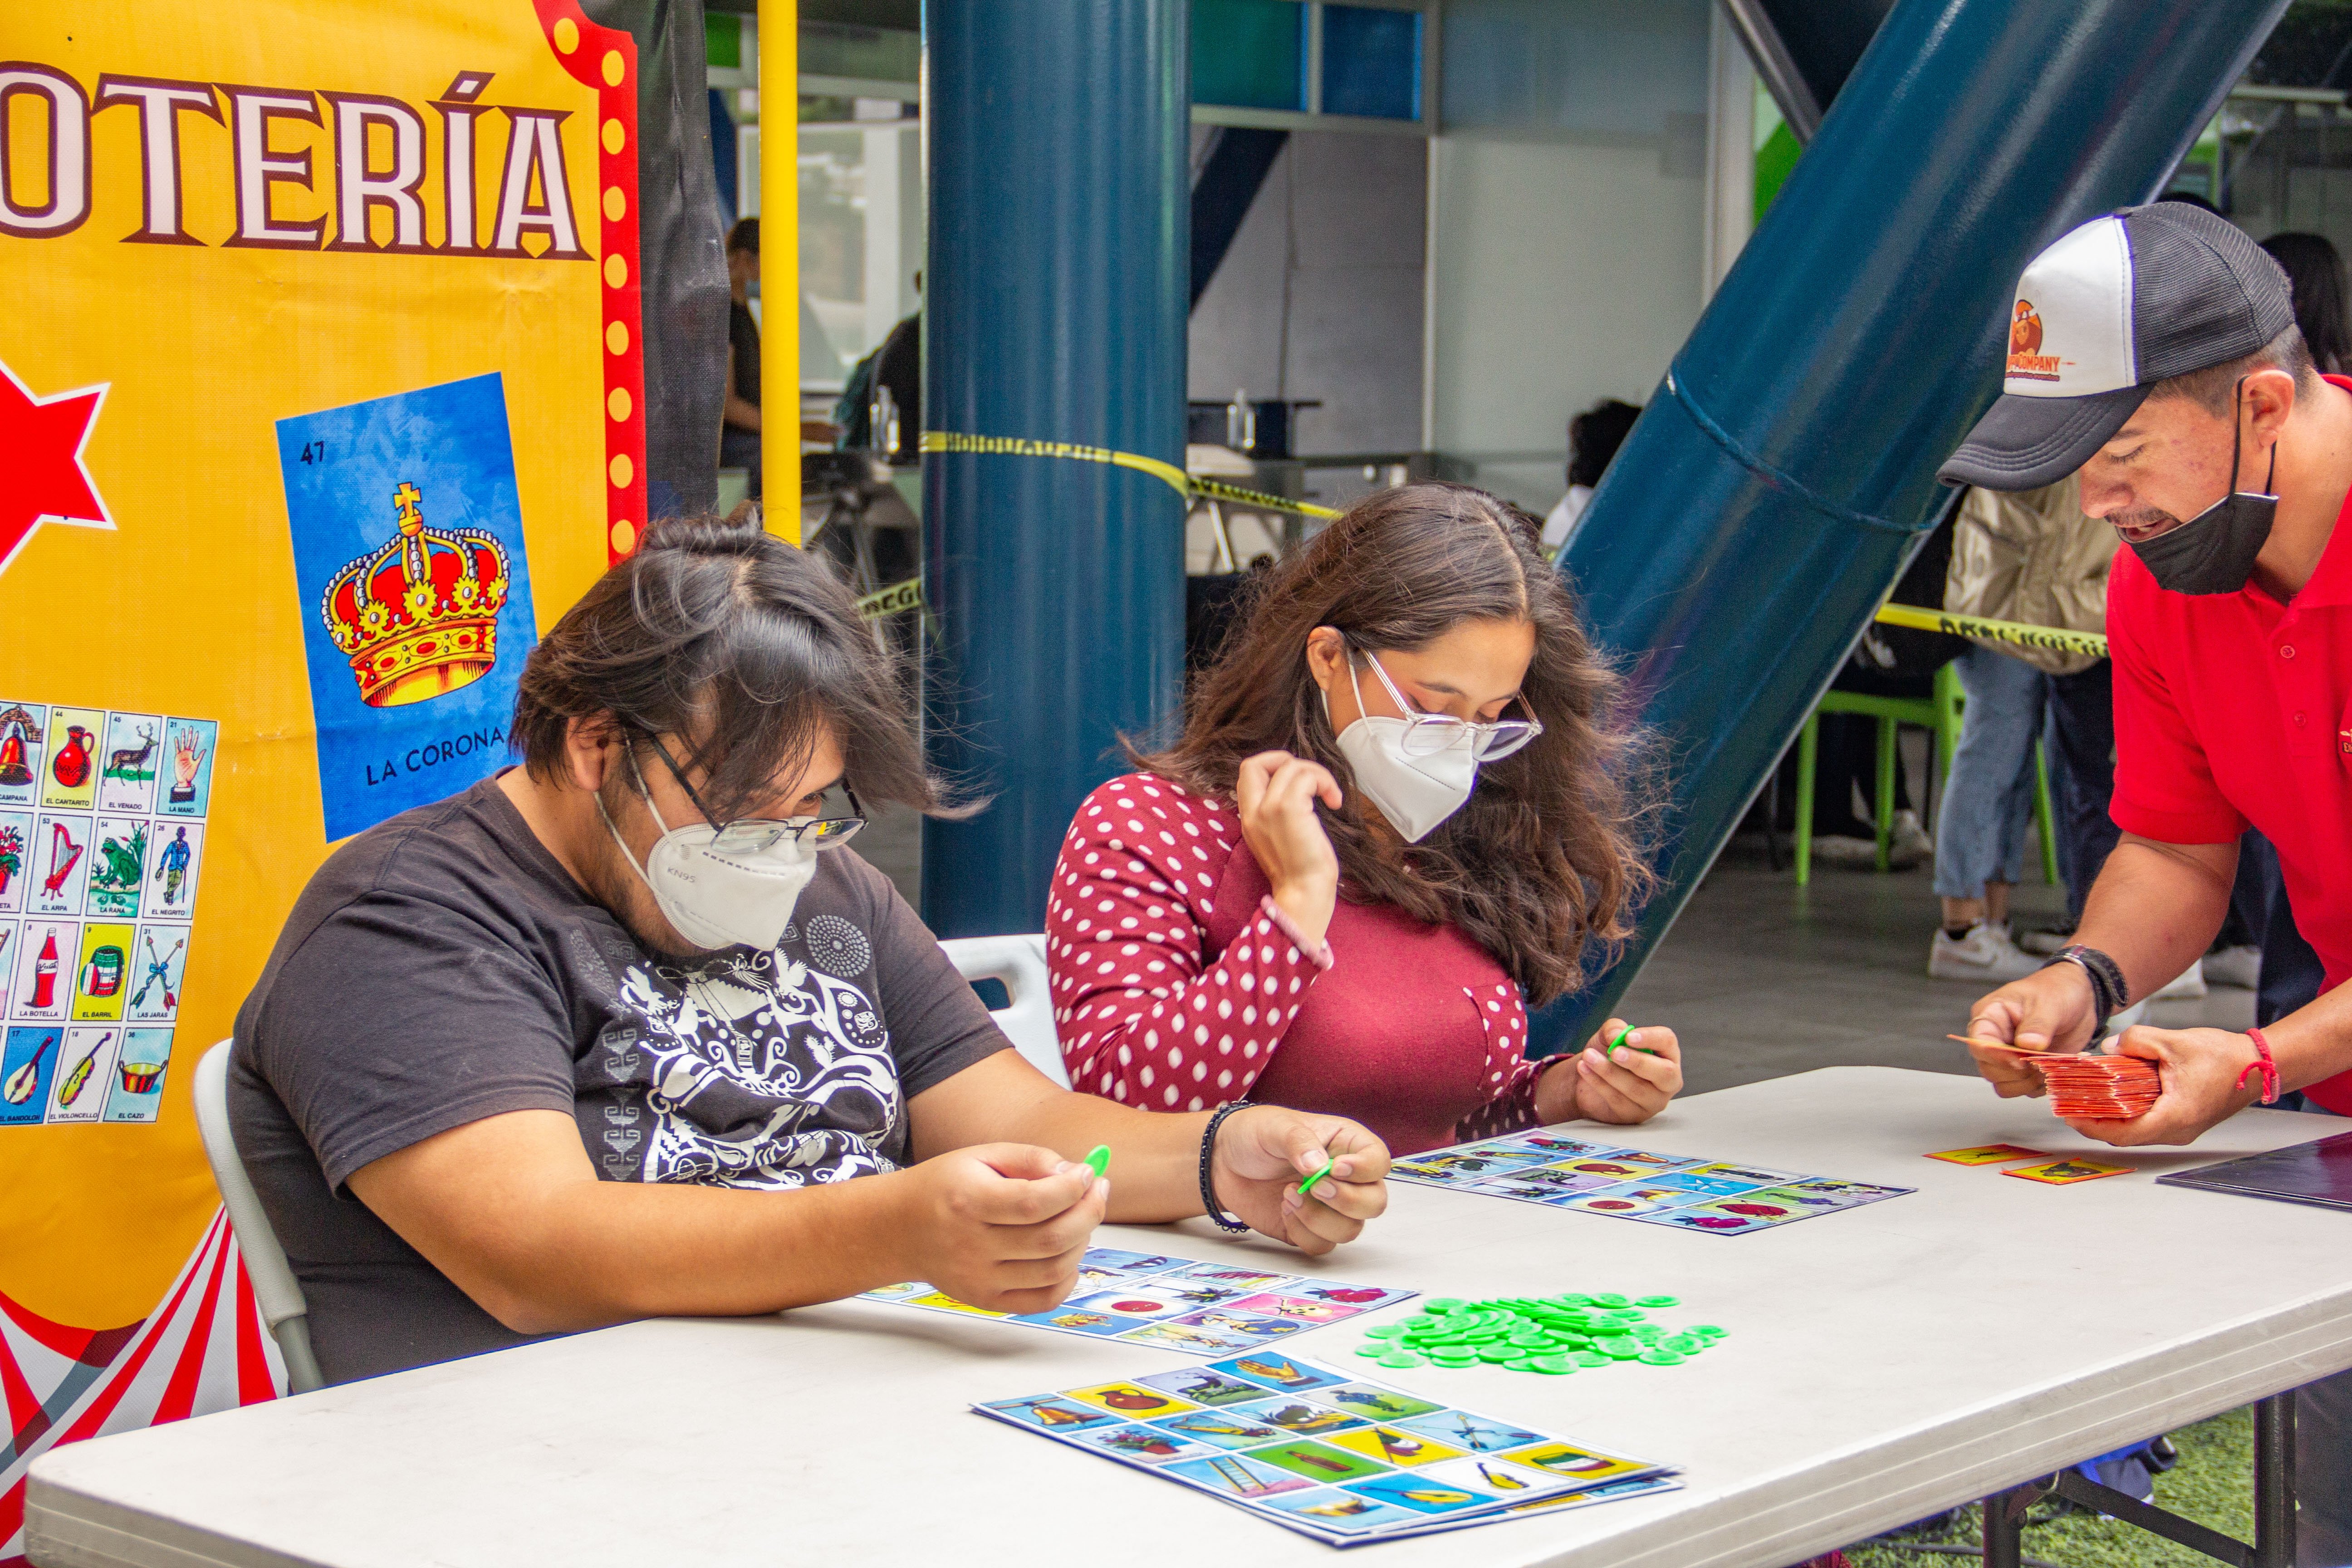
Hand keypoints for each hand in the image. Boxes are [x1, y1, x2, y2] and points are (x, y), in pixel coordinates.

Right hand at [893, 1143, 1105, 1313]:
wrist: (901, 1228)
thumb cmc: (946, 1186)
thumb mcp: (982, 1155)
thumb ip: (1031, 1159)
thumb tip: (1076, 1174)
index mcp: (968, 1201)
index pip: (1035, 1202)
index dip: (1073, 1188)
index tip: (1088, 1172)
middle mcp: (971, 1245)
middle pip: (1051, 1239)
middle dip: (1089, 1212)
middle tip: (1098, 1191)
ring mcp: (979, 1279)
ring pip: (1054, 1270)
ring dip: (1082, 1241)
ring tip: (1080, 1218)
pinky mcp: (987, 1300)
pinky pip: (1044, 1299)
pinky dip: (1068, 1277)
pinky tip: (1068, 1252)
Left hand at [1210, 1106, 1388, 1256]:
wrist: (1223, 1162)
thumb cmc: (1254, 1134)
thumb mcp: (1275, 1126)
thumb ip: (1299, 1142)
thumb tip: (1319, 1166)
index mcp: (1347, 1145)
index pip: (1379, 1162)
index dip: (1365, 1170)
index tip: (1334, 1169)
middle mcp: (1346, 1179)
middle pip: (1375, 1202)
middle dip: (1347, 1201)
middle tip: (1313, 1187)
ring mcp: (1330, 1207)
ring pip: (1351, 1229)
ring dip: (1319, 1219)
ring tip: (1288, 1195)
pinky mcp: (1310, 1229)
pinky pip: (1322, 1246)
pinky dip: (1303, 1233)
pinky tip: (1284, 1210)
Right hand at [1235, 751, 1341, 944]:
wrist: (1303, 895)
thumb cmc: (1300, 873)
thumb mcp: (1278, 839)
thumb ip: (1276, 814)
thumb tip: (1299, 789)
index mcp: (1249, 818)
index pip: (1247, 773)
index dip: (1272, 767)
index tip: (1297, 783)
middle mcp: (1253, 811)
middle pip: (1256, 762)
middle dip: (1286, 760)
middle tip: (1310, 780)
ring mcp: (1268, 808)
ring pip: (1291, 766)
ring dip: (1317, 774)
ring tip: (1329, 796)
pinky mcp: (1288, 809)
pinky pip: (1307, 776)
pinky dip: (1326, 782)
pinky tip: (1335, 802)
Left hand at [1546, 1018, 1681, 1124]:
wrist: (1587, 1079)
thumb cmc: (1607, 1054)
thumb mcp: (1608, 1036)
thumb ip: (1614, 1029)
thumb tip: (1617, 1035)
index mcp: (1667, 1054)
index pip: (1667, 1042)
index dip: (1650, 1038)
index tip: (1629, 1036)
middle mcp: (1667, 1080)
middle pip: (1664, 1072)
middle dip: (1637, 1061)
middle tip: (1614, 1052)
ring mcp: (1653, 1101)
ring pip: (1637, 1088)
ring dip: (1609, 1071)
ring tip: (1589, 1057)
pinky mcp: (1635, 1115)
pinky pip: (1618, 1099)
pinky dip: (1598, 1083)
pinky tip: (1585, 1070)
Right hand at [1964, 963, 2098, 1095]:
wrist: (2078, 997)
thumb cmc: (2056, 990)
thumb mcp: (2049, 1002)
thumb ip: (2037, 1024)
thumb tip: (2027, 1044)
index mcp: (1990, 1017)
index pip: (1978, 1043)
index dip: (1996, 1057)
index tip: (2020, 1061)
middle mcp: (1995, 1039)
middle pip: (1989, 1070)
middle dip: (2015, 1073)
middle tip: (2039, 1063)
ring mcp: (2010, 1056)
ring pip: (2004, 1084)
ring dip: (2027, 1084)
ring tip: (2047, 1068)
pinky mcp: (2026, 1069)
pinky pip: (2025, 1090)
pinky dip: (2040, 1087)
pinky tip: (2054, 1071)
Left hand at [2066, 1026, 2262, 1146]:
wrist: (2257, 1065)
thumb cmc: (2224, 1057)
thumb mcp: (2173, 1041)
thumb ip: (2137, 1041)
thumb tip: (2109, 1048)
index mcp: (2174, 1116)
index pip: (2122, 1133)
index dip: (2091, 1125)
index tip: (2068, 1114)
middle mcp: (2178, 1130)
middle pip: (2125, 1134)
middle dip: (2095, 1119)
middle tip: (2070, 1102)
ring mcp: (2182, 1129)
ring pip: (2136, 1130)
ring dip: (2111, 1116)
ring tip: (2086, 1097)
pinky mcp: (2184, 1122)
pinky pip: (2149, 1123)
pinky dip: (2128, 1112)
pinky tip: (2114, 1096)